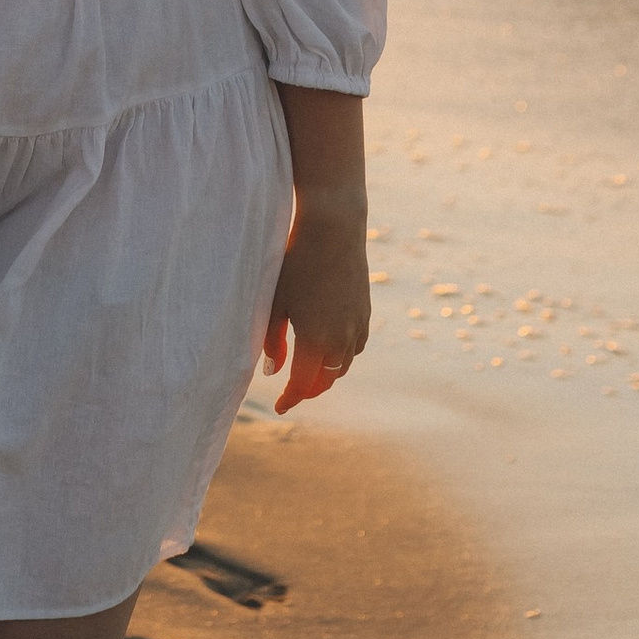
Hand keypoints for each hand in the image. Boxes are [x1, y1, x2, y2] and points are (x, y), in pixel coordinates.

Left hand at [262, 215, 369, 411]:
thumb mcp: (276, 302)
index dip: (289, 399)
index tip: (279, 408)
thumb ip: (272, 341)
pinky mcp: (365, 313)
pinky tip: (328, 350)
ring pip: (342, 367)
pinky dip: (341, 357)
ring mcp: (358, 327)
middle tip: (291, 394)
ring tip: (308, 374)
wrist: (333, 229)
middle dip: (307, 391)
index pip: (302, 385)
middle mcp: (342, 339)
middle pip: (325, 381)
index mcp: (316, 340)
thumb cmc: (296, 263)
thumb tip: (273, 371)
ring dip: (325, 375)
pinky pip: (354, 348)